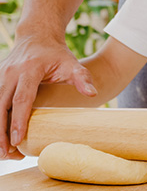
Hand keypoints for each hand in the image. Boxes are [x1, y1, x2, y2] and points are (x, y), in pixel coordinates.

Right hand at [0, 35, 95, 158]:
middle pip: (0, 107)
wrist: (37, 36)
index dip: (18, 121)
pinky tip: (0, 138)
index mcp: (29, 70)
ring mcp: (0, 76)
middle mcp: (10, 73)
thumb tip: (93, 93)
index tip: (17, 140)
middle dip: (1, 132)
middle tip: (7, 154)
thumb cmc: (57, 54)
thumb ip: (82, 78)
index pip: (21, 99)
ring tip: (3, 151)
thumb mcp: (72, 64)